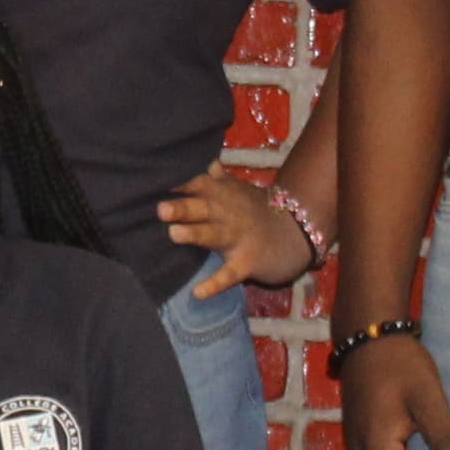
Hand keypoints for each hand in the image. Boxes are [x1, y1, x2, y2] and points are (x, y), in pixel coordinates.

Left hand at [161, 164, 320, 295]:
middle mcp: (228, 213)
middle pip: (203, 208)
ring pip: (213, 235)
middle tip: (160, 209)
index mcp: (222, 194)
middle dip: (183, 207)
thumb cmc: (255, 210)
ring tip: (173, 235)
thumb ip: (213, 176)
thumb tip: (198, 157)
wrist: (296, 232)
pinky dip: (214, 284)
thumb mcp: (235, 189)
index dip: (179, 182)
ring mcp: (238, 238)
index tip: (153, 181)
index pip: (198, 183)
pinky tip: (197, 293)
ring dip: (195, 234)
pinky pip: (229, 274)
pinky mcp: (246, 263)